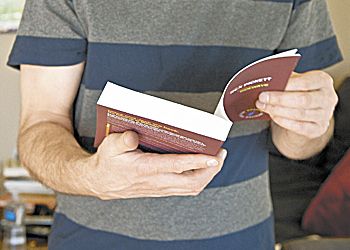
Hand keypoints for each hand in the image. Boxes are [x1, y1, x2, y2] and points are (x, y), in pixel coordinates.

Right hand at [82, 131, 226, 199]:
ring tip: (216, 162)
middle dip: (211, 170)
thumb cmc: (107, 163)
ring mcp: (159, 188)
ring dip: (207, 176)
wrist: (98, 182)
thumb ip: (123, 140)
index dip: (198, 161)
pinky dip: (197, 180)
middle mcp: (155, 181)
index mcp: (145, 169)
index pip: (177, 166)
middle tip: (221, 155)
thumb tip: (134, 135)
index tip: (214, 156)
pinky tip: (200, 170)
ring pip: (190, 188)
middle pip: (191, 181)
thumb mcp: (110, 146)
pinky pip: (184, 189)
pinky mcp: (160, 190)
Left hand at [256, 71, 337, 138]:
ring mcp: (325, 115)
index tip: (268, 87)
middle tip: (262, 98)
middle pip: (303, 99)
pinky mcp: (319, 129)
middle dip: (279, 99)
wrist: (307, 116)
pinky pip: (299, 126)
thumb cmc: (298, 94)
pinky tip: (273, 116)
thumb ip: (286, 80)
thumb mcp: (295, 83)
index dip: (286, 85)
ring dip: (277, 110)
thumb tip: (268, 80)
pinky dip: (283, 121)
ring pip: (300, 114)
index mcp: (323, 81)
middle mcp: (328, 97)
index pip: (305, 83)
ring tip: (263, 106)